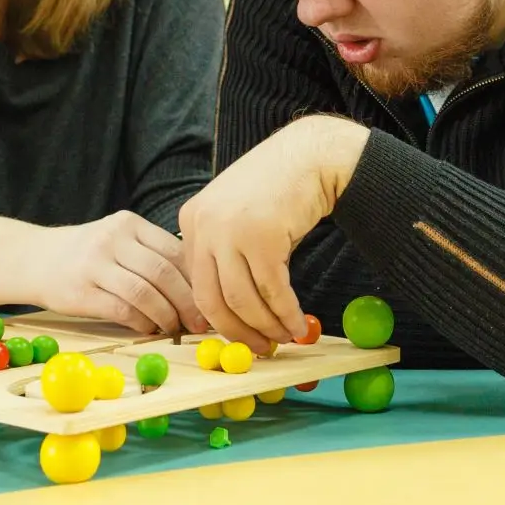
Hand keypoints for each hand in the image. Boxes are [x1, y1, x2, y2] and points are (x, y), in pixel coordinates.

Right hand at [26, 212, 205, 335]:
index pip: (175, 250)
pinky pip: (122, 310)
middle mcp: (113, 238)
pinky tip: (148, 328)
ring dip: (167, 316)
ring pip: (145, 293)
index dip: (197, 279)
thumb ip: (151, 254)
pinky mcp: (81, 290)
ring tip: (175, 328)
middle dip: (189, 302)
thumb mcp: (117, 240)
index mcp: (129, 223)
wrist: (33, 258)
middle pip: (164, 272)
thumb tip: (197, 287)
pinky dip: (142, 323)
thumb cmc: (86, 254)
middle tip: (200, 323)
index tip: (210, 299)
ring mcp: (94, 263)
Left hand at [178, 116, 369, 349]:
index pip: (196, 283)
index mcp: (192, 220)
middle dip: (237, 332)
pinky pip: (272, 291)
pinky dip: (285, 313)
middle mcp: (203, 224)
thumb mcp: (238, 217)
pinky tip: (298, 322)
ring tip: (286, 337)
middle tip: (261, 349)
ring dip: (266, 326)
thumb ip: (227, 254)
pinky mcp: (262, 236)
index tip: (238, 334)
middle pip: (211, 298)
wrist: (312, 156)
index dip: (218, 317)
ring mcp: (230, 229)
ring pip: (242, 300)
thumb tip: (233, 308)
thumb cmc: (279, 189)